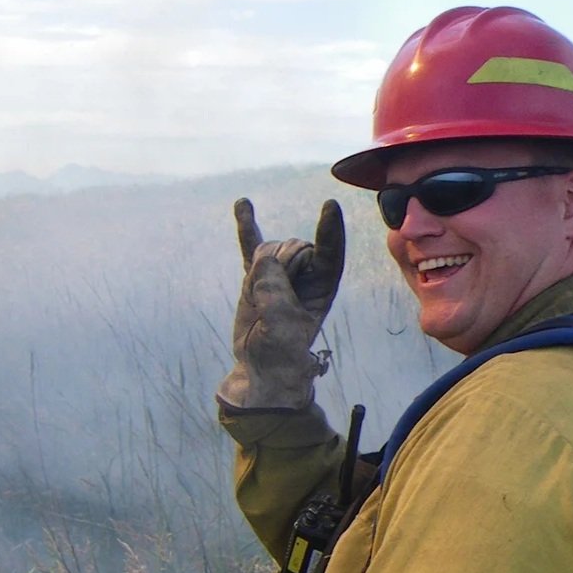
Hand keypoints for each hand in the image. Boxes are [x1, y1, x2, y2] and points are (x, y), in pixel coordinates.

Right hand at [216, 198, 345, 414]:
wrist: (260, 367)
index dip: (330, 229)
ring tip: (259, 298)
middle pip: (293, 247)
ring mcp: (280, 272)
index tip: (330, 205)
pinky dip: (246, 226)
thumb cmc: (281, 351)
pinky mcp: (256, 275)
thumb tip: (261, 257)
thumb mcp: (283, 324)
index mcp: (324, 285)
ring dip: (260, 268)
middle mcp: (306, 273)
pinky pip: (251, 246)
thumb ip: (274, 288)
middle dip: (280, 264)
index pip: (330, 251)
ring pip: (270, 249)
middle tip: (272, 299)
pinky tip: (242, 204)